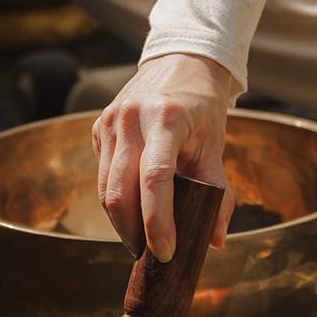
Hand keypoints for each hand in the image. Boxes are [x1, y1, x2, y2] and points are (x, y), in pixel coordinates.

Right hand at [93, 52, 235, 260]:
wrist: (180, 61)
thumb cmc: (202, 107)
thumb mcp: (215, 144)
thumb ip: (218, 192)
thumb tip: (216, 239)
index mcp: (166, 118)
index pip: (155, 179)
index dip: (158, 221)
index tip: (165, 252)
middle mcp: (132, 117)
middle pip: (120, 190)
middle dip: (133, 231)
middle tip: (149, 255)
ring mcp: (110, 121)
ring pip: (105, 188)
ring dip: (121, 221)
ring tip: (140, 240)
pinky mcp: (98, 127)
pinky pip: (102, 175)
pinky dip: (116, 199)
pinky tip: (132, 208)